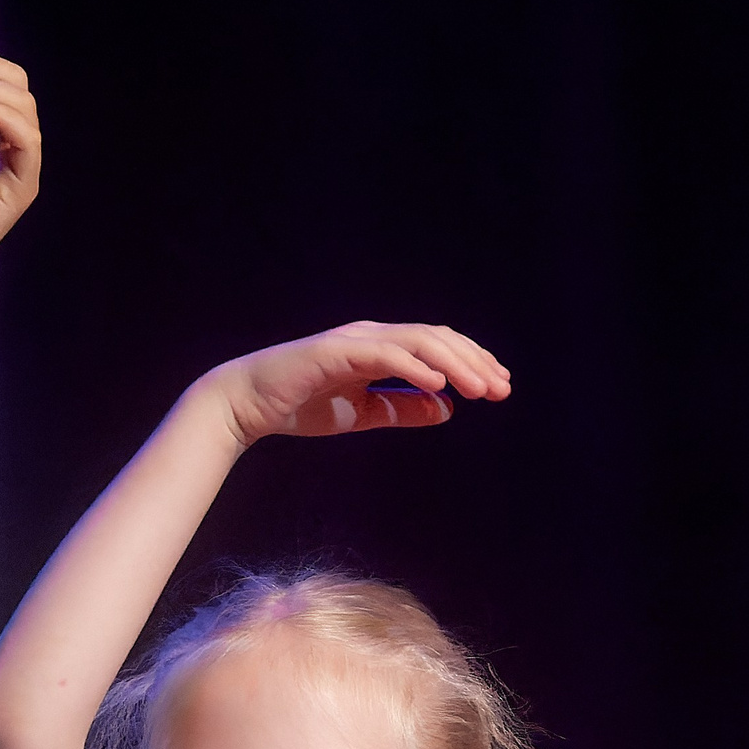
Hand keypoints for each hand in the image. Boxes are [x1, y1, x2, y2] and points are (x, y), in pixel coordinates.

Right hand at [199, 321, 510, 448]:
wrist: (247, 404)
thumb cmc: (298, 406)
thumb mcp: (361, 413)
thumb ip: (401, 409)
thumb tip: (447, 408)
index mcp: (379, 347)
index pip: (437, 347)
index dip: (471, 362)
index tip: (498, 386)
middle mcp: (372, 335)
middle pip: (436, 339)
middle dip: (474, 363)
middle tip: (502, 390)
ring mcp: (354, 340)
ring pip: (418, 343)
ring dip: (454, 365)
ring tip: (480, 389)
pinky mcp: (335, 352)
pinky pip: (385, 355)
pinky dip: (415, 368)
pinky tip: (439, 386)